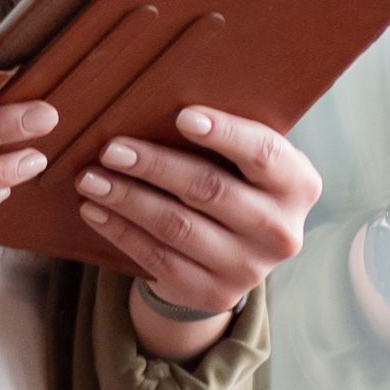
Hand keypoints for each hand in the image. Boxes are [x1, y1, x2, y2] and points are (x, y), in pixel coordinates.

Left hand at [78, 102, 321, 352]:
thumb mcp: (246, 163)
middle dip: (155, 166)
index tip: (182, 116)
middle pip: (210, 189)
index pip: (264, 153)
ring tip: (91, 179)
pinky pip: (158, 258)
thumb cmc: (235, 185)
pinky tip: (95, 210)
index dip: (225, 133)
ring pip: (178, 226)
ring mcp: (248, 268)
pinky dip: (121, 231)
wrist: (234, 257)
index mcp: (298, 186)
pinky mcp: (212, 293)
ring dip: (128, 199)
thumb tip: (158, 97)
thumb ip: (225, 137)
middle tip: (111, 149)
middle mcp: (280, 230)